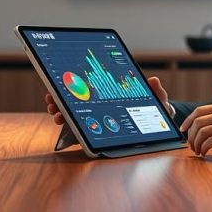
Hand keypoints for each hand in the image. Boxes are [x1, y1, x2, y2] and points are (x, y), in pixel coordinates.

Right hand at [45, 75, 171, 124]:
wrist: (159, 129)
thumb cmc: (157, 112)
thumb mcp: (158, 101)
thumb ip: (157, 92)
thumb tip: (153, 80)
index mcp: (114, 92)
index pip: (92, 85)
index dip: (76, 83)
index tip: (63, 82)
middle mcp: (103, 103)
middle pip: (78, 97)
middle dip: (61, 97)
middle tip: (52, 100)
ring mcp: (99, 117)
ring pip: (75, 111)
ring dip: (61, 110)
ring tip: (55, 112)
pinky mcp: (99, 132)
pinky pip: (80, 127)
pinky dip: (68, 124)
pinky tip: (62, 122)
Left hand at [180, 76, 211, 156]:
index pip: (198, 111)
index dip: (188, 121)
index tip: (183, 130)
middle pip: (197, 123)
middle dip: (191, 136)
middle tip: (191, 144)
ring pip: (202, 133)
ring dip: (196, 144)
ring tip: (198, 150)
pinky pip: (209, 142)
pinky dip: (204, 149)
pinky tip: (205, 153)